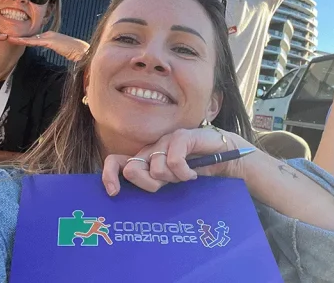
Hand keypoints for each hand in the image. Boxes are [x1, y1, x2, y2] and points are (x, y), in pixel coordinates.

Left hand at [7, 31, 88, 60]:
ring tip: (8, 38)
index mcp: (51, 37)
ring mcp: (49, 37)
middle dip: (20, 37)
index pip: (35, 39)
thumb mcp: (64, 52)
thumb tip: (52, 56)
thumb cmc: (76, 53)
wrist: (84, 51)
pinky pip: (35, 41)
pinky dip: (25, 41)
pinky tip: (17, 41)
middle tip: (7, 37)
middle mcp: (49, 35)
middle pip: (31, 37)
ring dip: (19, 38)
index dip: (25, 39)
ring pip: (31, 38)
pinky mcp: (50, 41)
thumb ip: (57, 52)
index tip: (16, 40)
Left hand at [100, 127, 251, 195]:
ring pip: (156, 168)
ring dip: (173, 178)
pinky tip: (192, 174)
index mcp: (145, 160)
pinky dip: (184, 172)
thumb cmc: (195, 171)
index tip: (114, 192)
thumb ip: (152, 185)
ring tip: (185, 177)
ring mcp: (166, 140)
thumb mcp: (170, 184)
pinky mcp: (182, 137)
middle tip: (167, 185)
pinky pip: (174, 160)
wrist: (224, 159)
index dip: (109, 175)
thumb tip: (128, 196)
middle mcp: (152, 149)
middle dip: (148, 183)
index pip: (116, 162)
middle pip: (132, 168)